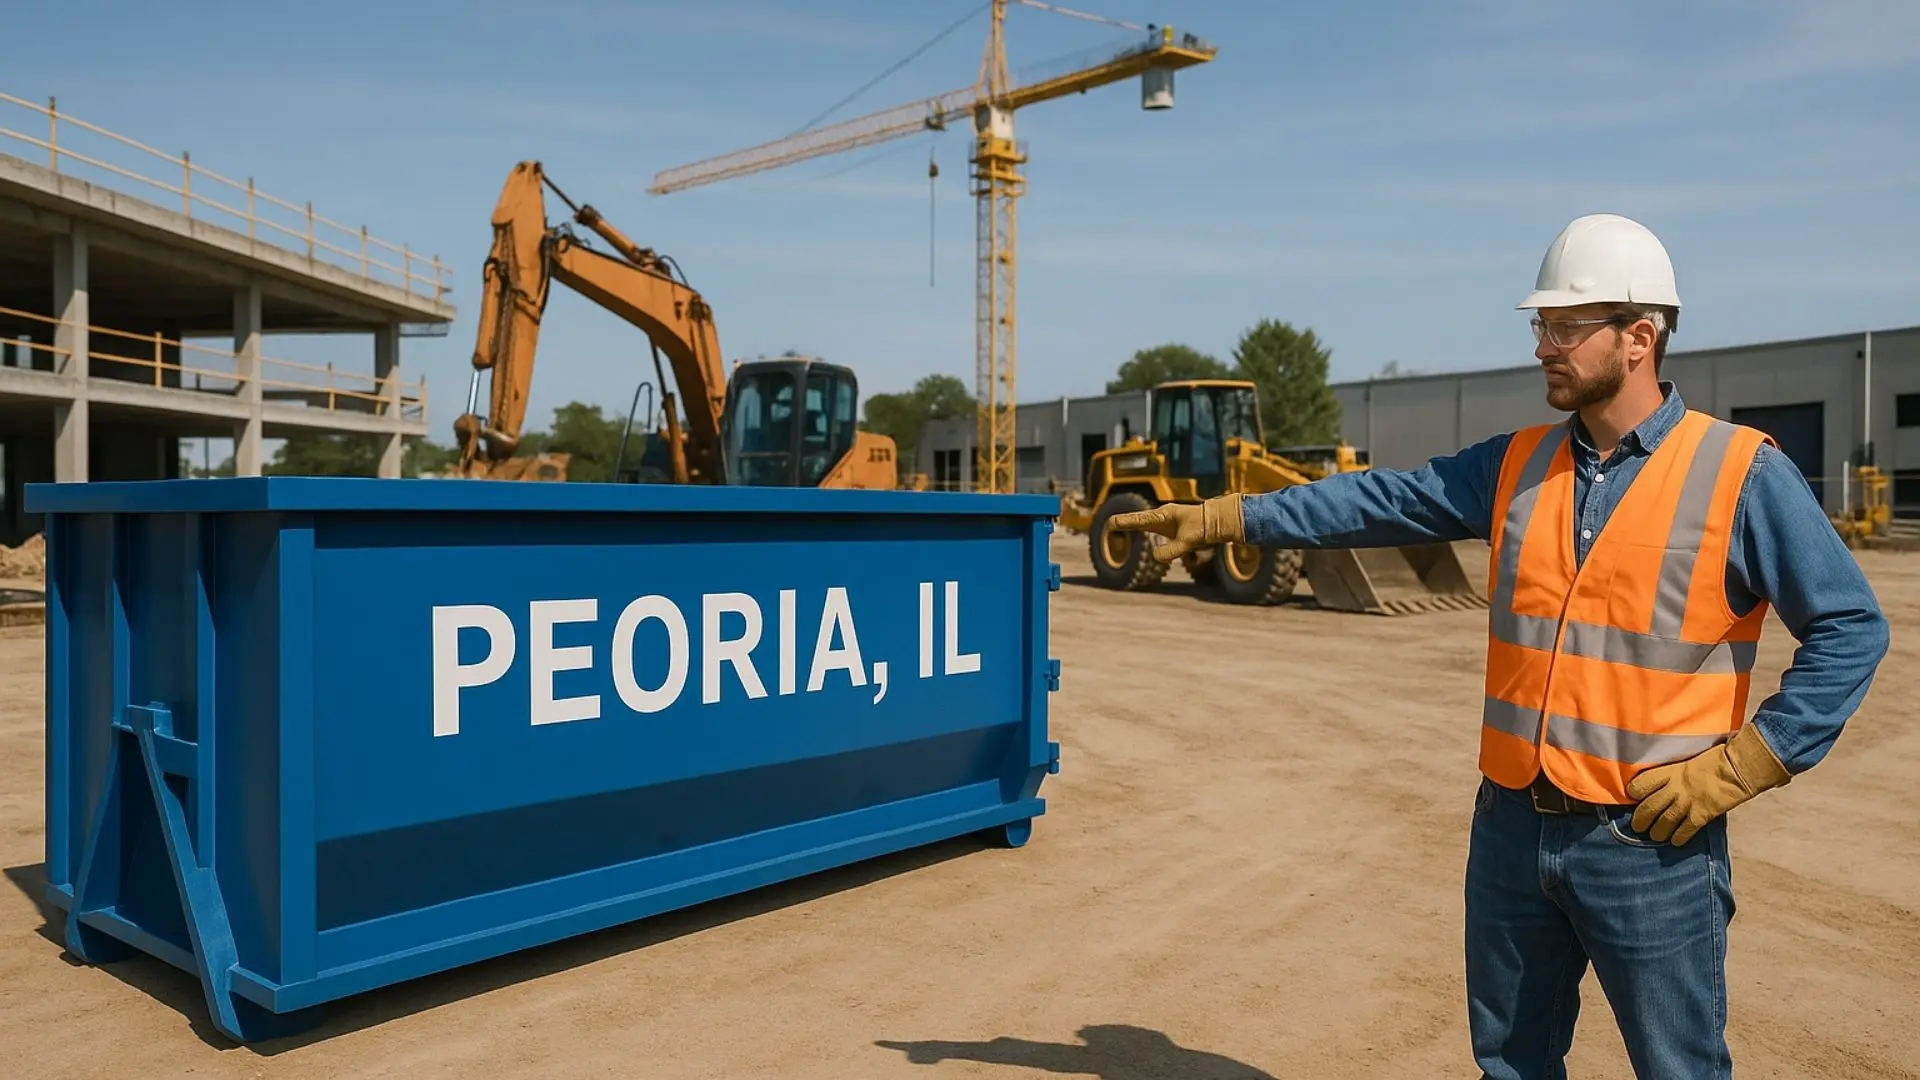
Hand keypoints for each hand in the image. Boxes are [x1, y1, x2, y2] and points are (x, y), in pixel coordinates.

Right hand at [1107, 494, 1244, 561]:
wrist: (1220, 520)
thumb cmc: (1205, 528)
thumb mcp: (1189, 541)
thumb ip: (1172, 550)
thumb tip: (1155, 556)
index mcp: (1164, 516)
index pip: (1139, 520)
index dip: (1123, 523)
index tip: (1110, 523)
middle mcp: (1163, 517)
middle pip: (1139, 520)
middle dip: (1124, 522)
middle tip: (1109, 524)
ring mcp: (1168, 521)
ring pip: (1146, 523)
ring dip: (1133, 524)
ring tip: (1118, 524)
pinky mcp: (1173, 527)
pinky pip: (1154, 528)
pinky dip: (1144, 527)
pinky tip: (1140, 528)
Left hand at [1626, 723, 1791, 845]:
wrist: (1739, 767)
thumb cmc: (1717, 758)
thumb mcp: (1689, 759)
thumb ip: (1675, 771)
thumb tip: (1667, 779)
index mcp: (1670, 771)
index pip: (1642, 783)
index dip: (1634, 792)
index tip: (1632, 797)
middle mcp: (1675, 788)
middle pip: (1649, 807)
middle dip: (1640, 819)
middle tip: (1638, 826)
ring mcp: (1688, 802)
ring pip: (1664, 822)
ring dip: (1657, 832)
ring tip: (1655, 835)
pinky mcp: (1702, 815)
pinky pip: (1685, 831)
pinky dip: (1679, 838)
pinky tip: (1675, 841)